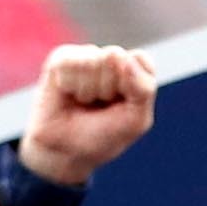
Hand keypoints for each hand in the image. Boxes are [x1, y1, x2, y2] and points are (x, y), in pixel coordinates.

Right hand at [18, 44, 157, 188]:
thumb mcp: (136, 120)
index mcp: (135, 70)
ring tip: (84, 102)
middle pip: (116, 56)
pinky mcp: (62, 57)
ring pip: (93, 61)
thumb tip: (119, 54)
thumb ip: (143, 89)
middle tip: (100, 106)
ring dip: (89, 91)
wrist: (66, 151)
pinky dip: (70, 85)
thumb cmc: (104, 135)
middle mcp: (112, 59)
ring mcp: (87, 56)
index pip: (141, 59)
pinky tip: (68, 94)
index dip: (132, 86)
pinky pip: (71, 63)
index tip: (124, 105)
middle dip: (108, 89)